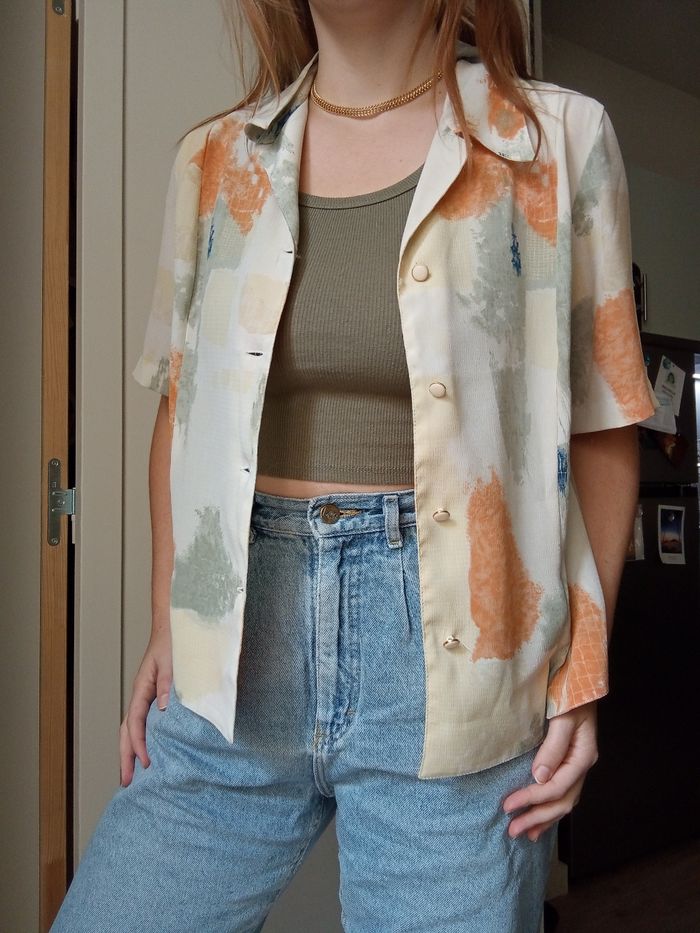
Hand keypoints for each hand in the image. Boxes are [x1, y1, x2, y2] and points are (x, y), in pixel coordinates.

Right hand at [119, 625, 171, 786]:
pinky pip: (144, 722)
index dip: (138, 744)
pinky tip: (148, 750)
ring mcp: (146, 697)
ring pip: (133, 729)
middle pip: (127, 731)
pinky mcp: (155, 697)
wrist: (176, 627)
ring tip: (131, 774)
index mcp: (143, 689)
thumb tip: (163, 709)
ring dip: (131, 751)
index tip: (145, 763)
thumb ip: (168, 685)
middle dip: (125, 757)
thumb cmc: (175, 643)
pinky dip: (142, 739)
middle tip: (125, 782)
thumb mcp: (173, 663)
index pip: (135, 722)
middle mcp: (141, 695)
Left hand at [502, 701, 598, 840]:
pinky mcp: (569, 761)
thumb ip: (553, 747)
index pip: (557, 787)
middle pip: (562, 801)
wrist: (577, 678)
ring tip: (525, 834)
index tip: (508, 806)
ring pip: (564, 801)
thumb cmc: (569, 693)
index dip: (532, 799)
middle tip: (512, 831)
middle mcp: (582, 764)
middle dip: (537, 817)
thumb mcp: (563, 717)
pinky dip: (550, 807)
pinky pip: (562, 791)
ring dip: (544, 818)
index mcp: (582, 756)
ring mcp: (577, 764)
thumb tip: (539, 778)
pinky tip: (539, 817)